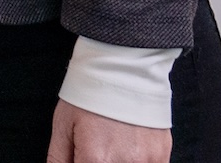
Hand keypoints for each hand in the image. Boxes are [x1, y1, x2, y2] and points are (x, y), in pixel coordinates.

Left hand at [47, 100, 170, 162]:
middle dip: (96, 162)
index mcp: (95, 159)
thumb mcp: (64, 125)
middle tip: (95, 150)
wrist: (123, 66)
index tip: (82, 158)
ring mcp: (147, 161)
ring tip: (111, 145)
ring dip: (116, 161)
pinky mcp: (161, 155)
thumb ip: (59, 159)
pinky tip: (127, 149)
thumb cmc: (90, 94)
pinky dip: (136, 162)